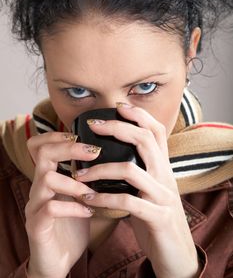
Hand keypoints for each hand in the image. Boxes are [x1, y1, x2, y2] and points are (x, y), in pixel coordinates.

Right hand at [25, 132, 99, 277]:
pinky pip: (50, 208)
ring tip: (91, 190)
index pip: (41, 145)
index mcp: (48, 177)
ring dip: (74, 182)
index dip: (57, 135)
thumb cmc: (73, 224)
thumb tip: (117, 158)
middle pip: (44, 153)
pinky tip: (89, 210)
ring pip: (46, 178)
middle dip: (70, 148)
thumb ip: (88, 178)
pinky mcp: (36, 225)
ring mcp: (35, 206)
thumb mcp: (81, 195)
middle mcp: (38, 187)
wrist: (59, 260)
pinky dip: (72, 206)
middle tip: (94, 151)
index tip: (80, 135)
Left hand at [77, 104, 200, 277]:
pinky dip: (104, 199)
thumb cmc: (155, 214)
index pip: (156, 131)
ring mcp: (163, 196)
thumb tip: (111, 154)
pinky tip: (88, 198)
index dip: (139, 115)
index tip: (118, 106)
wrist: (175, 250)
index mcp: (163, 166)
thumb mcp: (149, 187)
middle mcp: (165, 176)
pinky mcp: (157, 217)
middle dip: (117, 128)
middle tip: (93, 125)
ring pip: (131, 171)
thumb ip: (138, 170)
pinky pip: (127, 202)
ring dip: (100, 169)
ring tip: (79, 174)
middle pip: (144, 141)